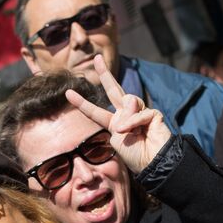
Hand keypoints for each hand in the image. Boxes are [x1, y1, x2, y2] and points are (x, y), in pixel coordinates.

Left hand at [65, 54, 172, 173]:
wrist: (154, 163)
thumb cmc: (135, 156)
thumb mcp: (118, 139)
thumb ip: (120, 119)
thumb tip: (131, 100)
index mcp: (114, 124)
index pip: (96, 111)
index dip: (82, 103)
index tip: (68, 93)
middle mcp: (126, 115)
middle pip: (114, 90)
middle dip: (105, 74)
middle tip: (96, 58)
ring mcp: (140, 113)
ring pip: (128, 99)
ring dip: (127, 117)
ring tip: (130, 132)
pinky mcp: (153, 113)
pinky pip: (141, 111)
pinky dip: (135, 121)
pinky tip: (138, 130)